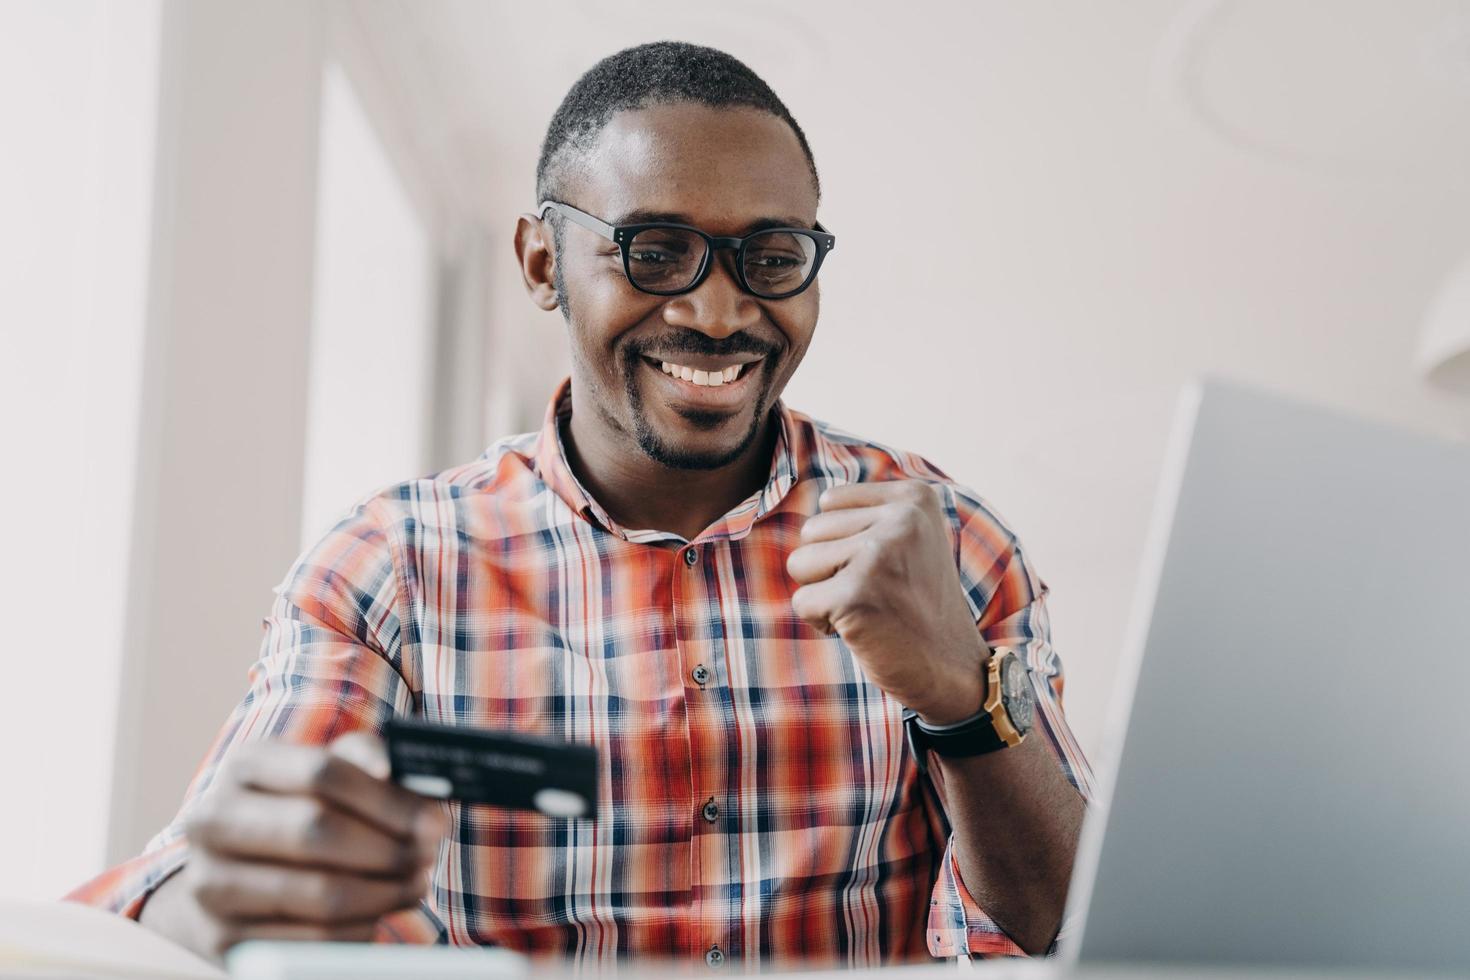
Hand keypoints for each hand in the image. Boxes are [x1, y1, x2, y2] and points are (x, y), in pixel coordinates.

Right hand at [140, 732, 449, 962]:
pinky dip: (360, 928)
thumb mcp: (329, 774)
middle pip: (316, 830)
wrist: (235, 873)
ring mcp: (209, 882)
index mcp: (244, 765)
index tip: (436, 821)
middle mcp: (212, 820)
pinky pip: (312, 940)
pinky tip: (378, 913)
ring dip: (384, 892)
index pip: (322, 773)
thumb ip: (368, 759)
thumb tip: (395, 770)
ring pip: (319, 892)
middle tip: (429, 856)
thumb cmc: (301, 811)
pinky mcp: (221, 939)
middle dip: (388, 847)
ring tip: (414, 885)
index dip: (387, 799)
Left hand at [787, 481, 987, 724]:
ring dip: (824, 594)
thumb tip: (817, 499)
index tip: (885, 568)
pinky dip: (822, 622)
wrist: (952, 668)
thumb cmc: (916, 605)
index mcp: (915, 497)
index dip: (844, 541)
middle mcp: (902, 518)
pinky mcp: (857, 595)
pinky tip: (863, 629)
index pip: (830, 502)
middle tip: (877, 593)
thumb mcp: (908, 539)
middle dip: (830, 568)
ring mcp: (880, 555)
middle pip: (811, 531)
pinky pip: (802, 601)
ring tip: (869, 608)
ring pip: (800, 563)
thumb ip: (867, 513)